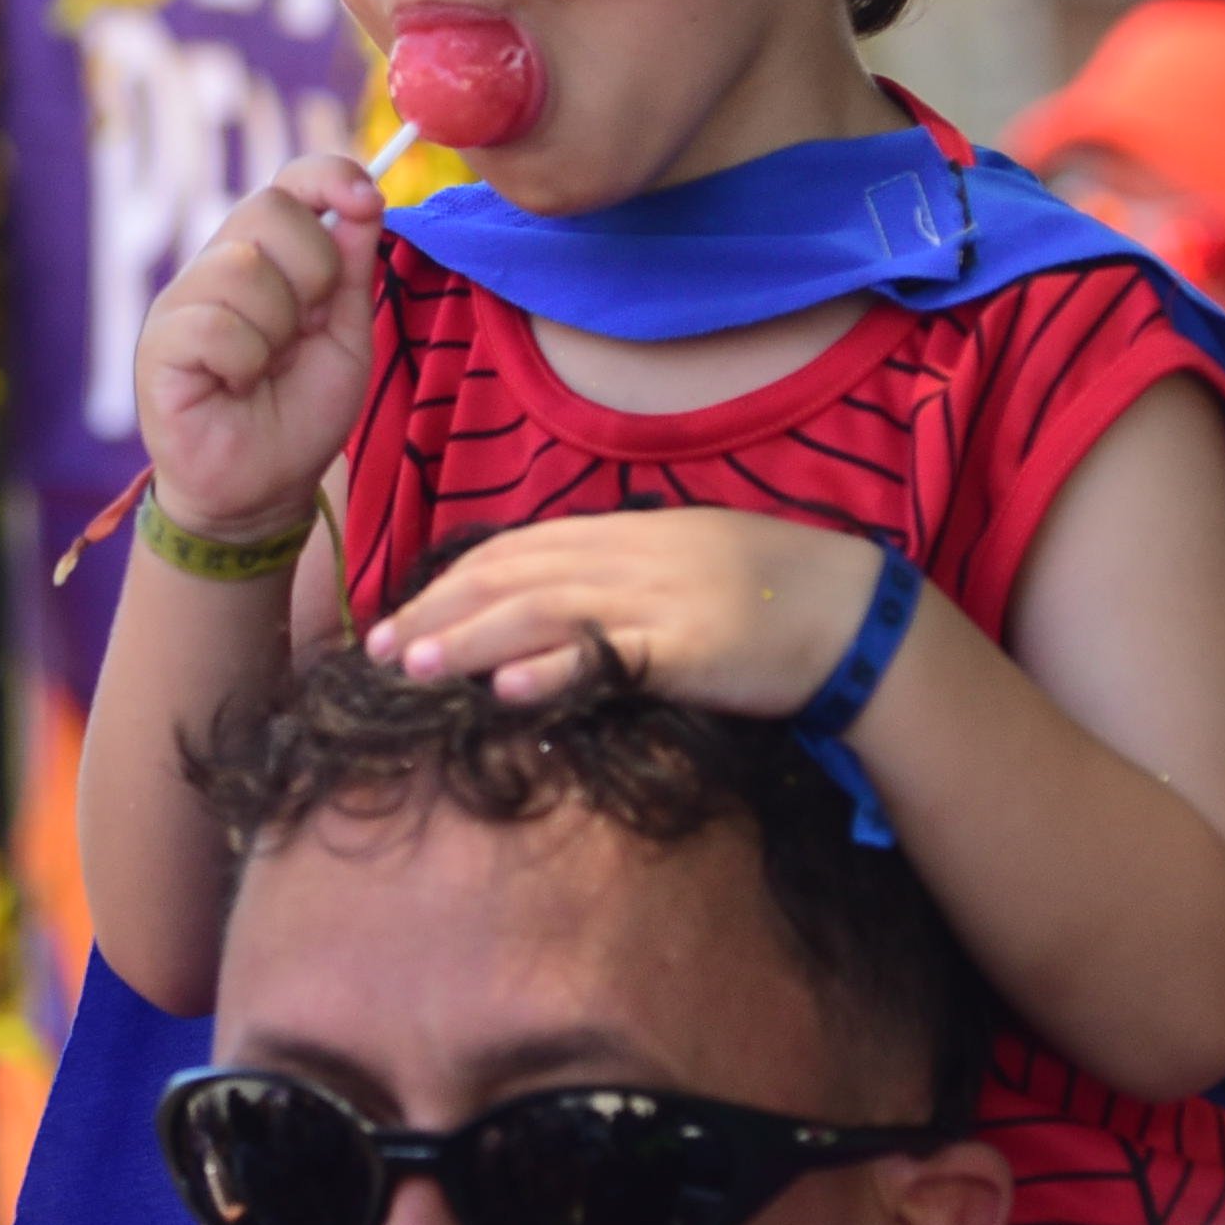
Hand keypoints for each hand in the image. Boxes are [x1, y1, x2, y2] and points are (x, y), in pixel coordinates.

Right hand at [133, 154, 386, 545]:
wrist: (262, 490)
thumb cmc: (299, 414)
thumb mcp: (345, 336)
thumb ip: (351, 269)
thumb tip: (365, 199)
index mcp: (264, 258)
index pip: (288, 182)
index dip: (329, 175)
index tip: (369, 201)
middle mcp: (217, 267)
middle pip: (268, 208)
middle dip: (313, 272)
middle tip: (304, 329)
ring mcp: (181, 301)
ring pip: (245, 269)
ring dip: (278, 331)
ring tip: (266, 370)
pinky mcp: (157, 344)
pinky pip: (217, 325)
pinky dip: (245, 363)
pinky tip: (235, 387)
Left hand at [361, 508, 888, 711]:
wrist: (846, 608)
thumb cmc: (758, 592)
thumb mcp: (671, 565)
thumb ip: (605, 575)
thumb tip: (534, 600)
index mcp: (619, 535)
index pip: (513, 551)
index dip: (449, 582)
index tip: (396, 616)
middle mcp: (626, 558)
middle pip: (511, 578)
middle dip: (439, 612)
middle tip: (377, 650)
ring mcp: (655, 600)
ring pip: (543, 612)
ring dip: (470, 640)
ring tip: (414, 666)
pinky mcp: (688, 648)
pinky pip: (608, 658)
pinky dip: (553, 670)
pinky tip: (506, 689)